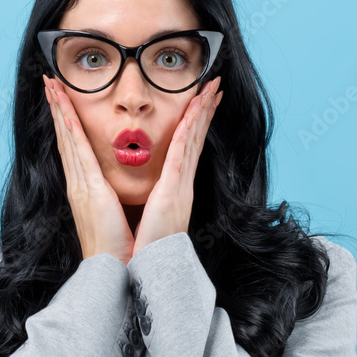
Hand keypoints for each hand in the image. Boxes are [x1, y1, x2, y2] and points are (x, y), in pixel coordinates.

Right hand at [43, 74, 134, 263]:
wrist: (117, 269)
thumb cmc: (120, 247)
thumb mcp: (116, 215)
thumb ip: (112, 199)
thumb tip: (115, 190)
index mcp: (86, 190)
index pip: (75, 148)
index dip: (67, 123)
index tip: (62, 101)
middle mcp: (78, 183)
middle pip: (66, 137)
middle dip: (58, 108)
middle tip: (49, 82)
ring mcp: (79, 184)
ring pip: (67, 137)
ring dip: (59, 108)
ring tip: (51, 84)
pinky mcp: (87, 188)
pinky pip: (77, 148)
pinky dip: (69, 125)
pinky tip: (63, 106)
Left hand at [132, 75, 223, 256]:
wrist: (144, 270)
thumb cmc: (141, 248)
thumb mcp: (146, 215)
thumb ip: (150, 198)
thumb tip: (148, 189)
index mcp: (174, 188)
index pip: (186, 147)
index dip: (196, 122)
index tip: (202, 102)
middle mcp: (181, 183)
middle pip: (195, 138)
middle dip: (205, 110)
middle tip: (214, 85)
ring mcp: (180, 185)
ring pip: (193, 139)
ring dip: (201, 112)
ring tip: (210, 88)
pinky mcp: (173, 190)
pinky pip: (183, 153)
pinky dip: (190, 130)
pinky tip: (195, 112)